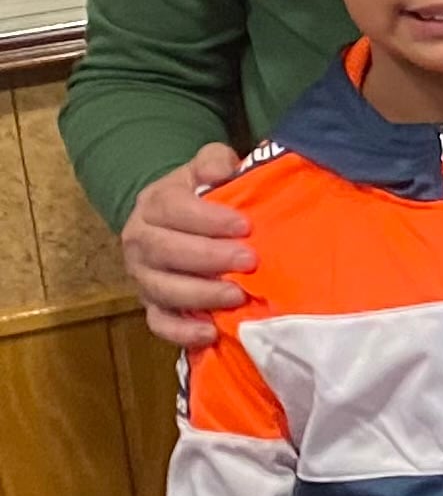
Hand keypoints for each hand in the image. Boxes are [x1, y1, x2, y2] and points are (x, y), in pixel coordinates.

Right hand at [122, 145, 251, 347]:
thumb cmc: (203, 196)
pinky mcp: (152, 305)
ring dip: (200, 295)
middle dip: (209, 257)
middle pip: (165, 251)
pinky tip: (210, 333)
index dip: (208, 218)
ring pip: (162, 289)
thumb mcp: (207, 169)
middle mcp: (140, 240)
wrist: (177, 223)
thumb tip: (222, 169)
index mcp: (154, 204)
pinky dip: (182, 332)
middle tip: (249, 260)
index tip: (244, 225)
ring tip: (237, 295)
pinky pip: (160, 324)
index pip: (172, 209)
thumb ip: (214, 162)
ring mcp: (143, 276)